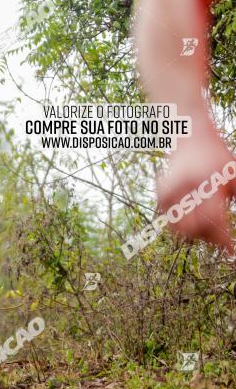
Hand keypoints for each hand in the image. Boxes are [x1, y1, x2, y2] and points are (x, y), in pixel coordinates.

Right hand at [157, 134, 235, 253]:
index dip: (222, 240)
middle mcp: (183, 189)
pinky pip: (170, 220)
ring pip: (178, 228)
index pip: (213, 221)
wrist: (191, 137)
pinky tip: (194, 218)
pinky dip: (183, 224)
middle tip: (221, 239)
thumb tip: (233, 234)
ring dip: (195, 233)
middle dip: (208, 238)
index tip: (231, 250)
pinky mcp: (160, 195)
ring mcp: (168, 192)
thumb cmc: (216, 156)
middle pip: (193, 229)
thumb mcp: (234, 176)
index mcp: (205, 183)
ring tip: (208, 228)